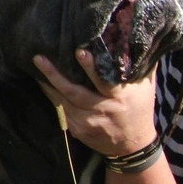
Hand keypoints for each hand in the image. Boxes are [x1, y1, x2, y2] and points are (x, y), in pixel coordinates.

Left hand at [33, 50, 157, 156]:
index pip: (103, 81)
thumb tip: (140, 37)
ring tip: (36, 69)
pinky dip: (53, 98)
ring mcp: (89, 123)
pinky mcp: (79, 131)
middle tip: (38, 59)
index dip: (90, 67)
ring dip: (49, 86)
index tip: (79, 51)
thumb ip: (142, 64)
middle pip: (76, 92)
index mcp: (120, 98)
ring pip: (64, 103)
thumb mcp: (145, 87)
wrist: (133, 146)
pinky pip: (62, 112)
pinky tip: (44, 86)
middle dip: (55, 75)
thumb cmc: (140, 108)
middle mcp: (103, 111)